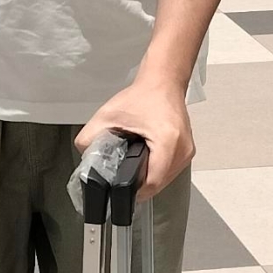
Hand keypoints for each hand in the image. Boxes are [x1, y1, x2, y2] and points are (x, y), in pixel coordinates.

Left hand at [77, 74, 194, 200]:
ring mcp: (187, 150)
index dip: (134, 190)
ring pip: (166, 180)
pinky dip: (157, 170)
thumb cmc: (143, 95)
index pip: (152, 182)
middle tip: (123, 178)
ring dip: (149, 179)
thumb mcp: (108, 115)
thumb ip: (89, 138)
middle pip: (160, 184)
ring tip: (134, 167)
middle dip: (139, 185)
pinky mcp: (187, 150)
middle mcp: (182, 148)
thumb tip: (85, 157)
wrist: (163, 82)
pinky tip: (145, 161)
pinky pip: (171, 171)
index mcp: (167, 140)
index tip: (121, 190)